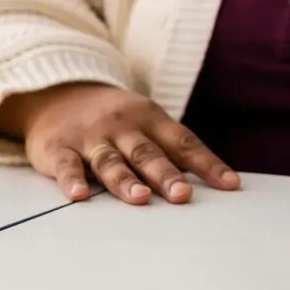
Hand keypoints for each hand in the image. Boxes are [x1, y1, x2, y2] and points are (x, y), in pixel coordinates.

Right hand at [0, 82, 240, 204]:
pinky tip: (79, 196)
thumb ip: (173, 149)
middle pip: (147, 153)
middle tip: (183, 195)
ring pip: (110, 160)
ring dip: (125, 180)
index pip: (184, 142)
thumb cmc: (116, 119)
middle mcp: (123, 126)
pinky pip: (66, 165)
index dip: (207, 163)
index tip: (230, 184)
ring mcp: (91, 136)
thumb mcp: (146, 123)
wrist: (60, 92)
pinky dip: (72, 181)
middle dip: (166, 175)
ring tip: (140, 198)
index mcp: (151, 119)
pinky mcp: (59, 147)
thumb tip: (215, 179)